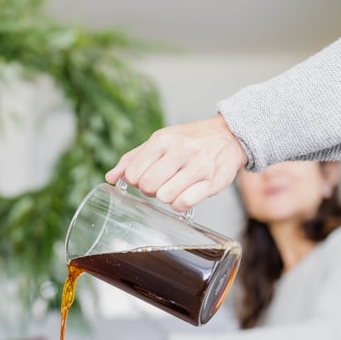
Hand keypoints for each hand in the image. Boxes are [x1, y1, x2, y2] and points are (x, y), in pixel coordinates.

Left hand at [106, 115, 247, 211]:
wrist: (229, 136)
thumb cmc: (191, 140)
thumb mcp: (160, 141)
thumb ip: (133, 158)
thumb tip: (110, 177)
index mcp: (163, 140)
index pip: (133, 172)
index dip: (134, 181)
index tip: (144, 178)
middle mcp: (180, 151)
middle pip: (147, 186)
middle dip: (149, 190)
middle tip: (160, 184)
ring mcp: (198, 166)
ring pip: (165, 197)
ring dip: (166, 197)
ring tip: (174, 187)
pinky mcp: (212, 182)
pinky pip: (184, 203)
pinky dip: (180, 204)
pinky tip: (185, 194)